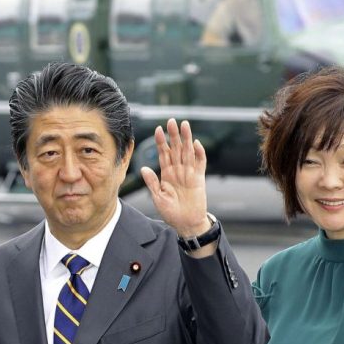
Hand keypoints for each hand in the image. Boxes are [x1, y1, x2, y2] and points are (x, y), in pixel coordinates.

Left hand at [140, 119, 209, 237]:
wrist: (186, 223)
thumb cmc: (171, 212)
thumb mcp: (158, 197)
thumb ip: (152, 182)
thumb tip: (143, 168)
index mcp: (166, 173)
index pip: (163, 153)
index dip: (161, 142)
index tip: (158, 129)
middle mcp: (178, 170)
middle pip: (176, 148)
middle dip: (173, 135)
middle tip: (171, 120)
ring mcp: (189, 173)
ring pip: (187, 152)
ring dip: (186, 138)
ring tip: (184, 125)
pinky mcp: (199, 179)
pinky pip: (200, 163)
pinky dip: (199, 153)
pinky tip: (196, 143)